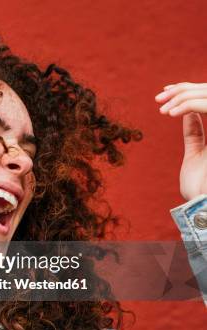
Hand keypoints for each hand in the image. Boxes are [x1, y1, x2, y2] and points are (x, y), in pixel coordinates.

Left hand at [155, 82, 206, 199]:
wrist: (204, 206)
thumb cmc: (199, 186)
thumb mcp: (196, 153)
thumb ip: (195, 133)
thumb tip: (189, 113)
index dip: (189, 91)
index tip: (167, 92)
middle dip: (183, 90)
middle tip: (160, 95)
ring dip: (183, 97)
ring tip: (163, 107)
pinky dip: (190, 106)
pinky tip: (172, 114)